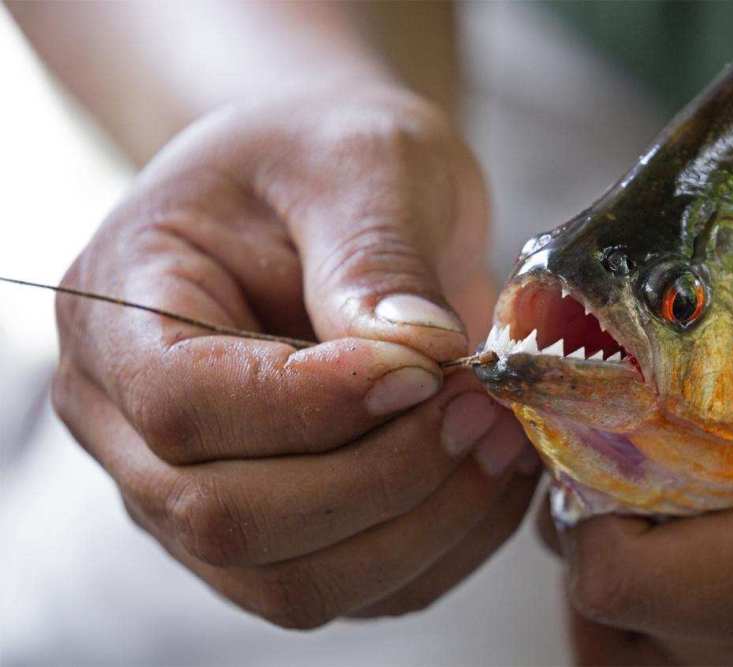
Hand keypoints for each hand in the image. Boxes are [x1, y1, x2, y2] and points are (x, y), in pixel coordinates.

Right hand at [53, 84, 538, 628]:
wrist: (327, 192)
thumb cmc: (324, 157)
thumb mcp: (357, 164)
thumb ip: (373, 258)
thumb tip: (418, 357)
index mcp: (121, 312)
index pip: (186, 405)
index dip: (315, 405)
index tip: (428, 362)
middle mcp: (132, 425)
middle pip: (231, 520)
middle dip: (385, 480)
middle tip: (481, 409)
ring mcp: (198, 491)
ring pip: (296, 583)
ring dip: (422, 527)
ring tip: (499, 438)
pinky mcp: (278, 530)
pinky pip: (356, 588)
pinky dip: (441, 548)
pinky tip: (490, 476)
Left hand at [540, 291, 732, 664]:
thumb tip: (650, 420)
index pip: (619, 574)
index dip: (596, 492)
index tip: (627, 425)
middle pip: (616, 614)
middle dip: (603, 520)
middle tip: (647, 443)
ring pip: (638, 648)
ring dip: (626, 563)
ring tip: (670, 485)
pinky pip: (685, 659)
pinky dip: (663, 601)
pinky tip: (699, 536)